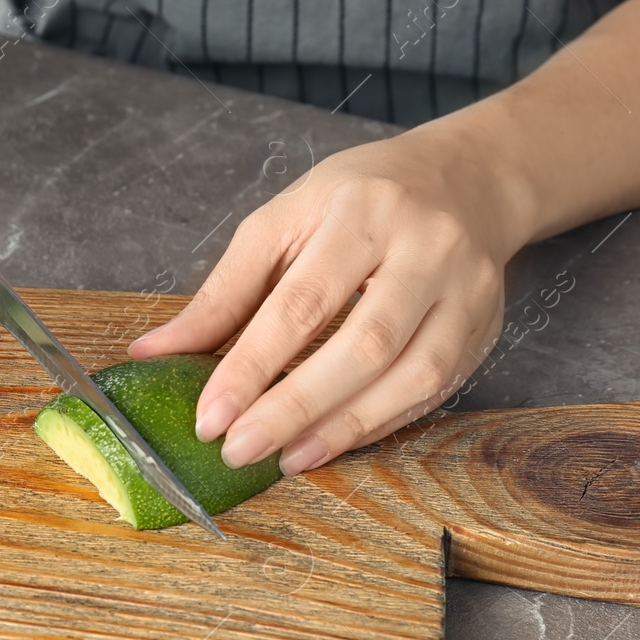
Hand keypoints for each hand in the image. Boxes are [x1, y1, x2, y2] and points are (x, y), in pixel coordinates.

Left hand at [130, 130, 526, 473]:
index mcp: (363, 211)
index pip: (302, 301)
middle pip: (363, 344)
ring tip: (285, 458)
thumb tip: (155, 351)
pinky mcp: (484, 328)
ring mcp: (465, 291)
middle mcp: (426, 249)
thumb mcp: (283, 220)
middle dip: (295, 406)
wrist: (462, 181)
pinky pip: (433, 391)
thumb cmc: (358, 200)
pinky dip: (378, 425)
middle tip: (240, 449)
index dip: (252, 365)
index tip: (210, 415)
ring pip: (411, 376)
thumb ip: (225, 290)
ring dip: (343, 427)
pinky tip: (330, 443)